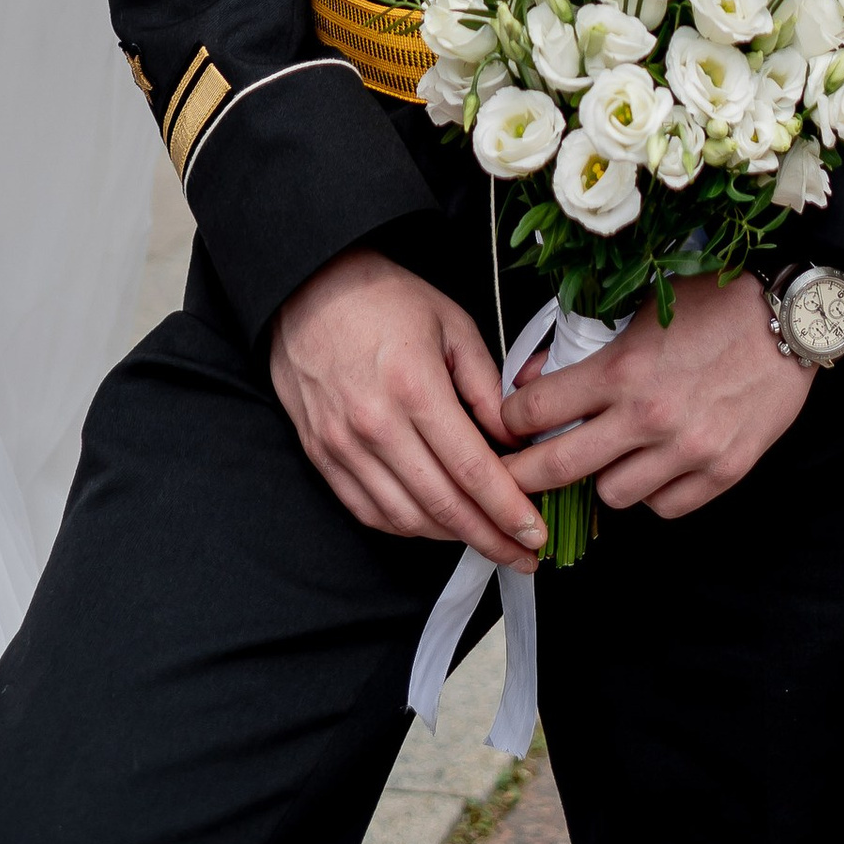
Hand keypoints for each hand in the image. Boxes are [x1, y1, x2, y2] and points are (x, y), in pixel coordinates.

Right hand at [271, 248, 550, 569]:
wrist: (307, 287)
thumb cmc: (383, 297)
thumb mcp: (452, 324)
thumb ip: (486, 386)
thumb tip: (513, 441)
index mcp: (414, 386)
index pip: (472, 470)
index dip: (508, 510)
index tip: (535, 534)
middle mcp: (375, 424)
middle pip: (443, 506)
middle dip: (490, 539)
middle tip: (522, 556)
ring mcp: (343, 444)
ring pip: (406, 519)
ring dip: (450, 538)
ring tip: (484, 538)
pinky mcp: (321, 454)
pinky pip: (368, 511)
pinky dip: (406, 527)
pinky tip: (433, 524)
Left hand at [500, 272, 812, 518]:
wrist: (787, 320)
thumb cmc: (714, 304)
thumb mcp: (640, 309)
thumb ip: (584, 347)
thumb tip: (530, 381)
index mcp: (621, 369)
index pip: (536, 412)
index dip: (509, 421)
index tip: (504, 426)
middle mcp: (648, 416)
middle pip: (559, 468)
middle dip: (524, 476)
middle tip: (512, 477)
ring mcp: (686, 451)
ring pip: (612, 496)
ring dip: (604, 476)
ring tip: (615, 452)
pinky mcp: (721, 474)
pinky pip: (664, 507)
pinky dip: (654, 491)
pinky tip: (658, 464)